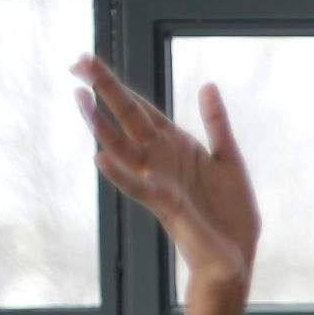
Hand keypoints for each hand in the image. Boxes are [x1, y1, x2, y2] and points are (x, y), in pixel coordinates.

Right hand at [72, 55, 258, 290]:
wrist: (236, 255)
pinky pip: (137, 187)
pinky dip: (120, 173)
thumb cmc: (230, 213)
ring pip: (123, 147)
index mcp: (174, 145)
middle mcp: (160, 159)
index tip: (88, 59)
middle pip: (127, 118)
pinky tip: (100, 157)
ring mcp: (159, 180)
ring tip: (80, 98)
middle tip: (76, 62)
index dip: (116, 85)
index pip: (139, 108)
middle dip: (105, 90)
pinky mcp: (165, 205)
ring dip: (101, 124)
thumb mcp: (228, 159)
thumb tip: (207, 86)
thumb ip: (216, 124)